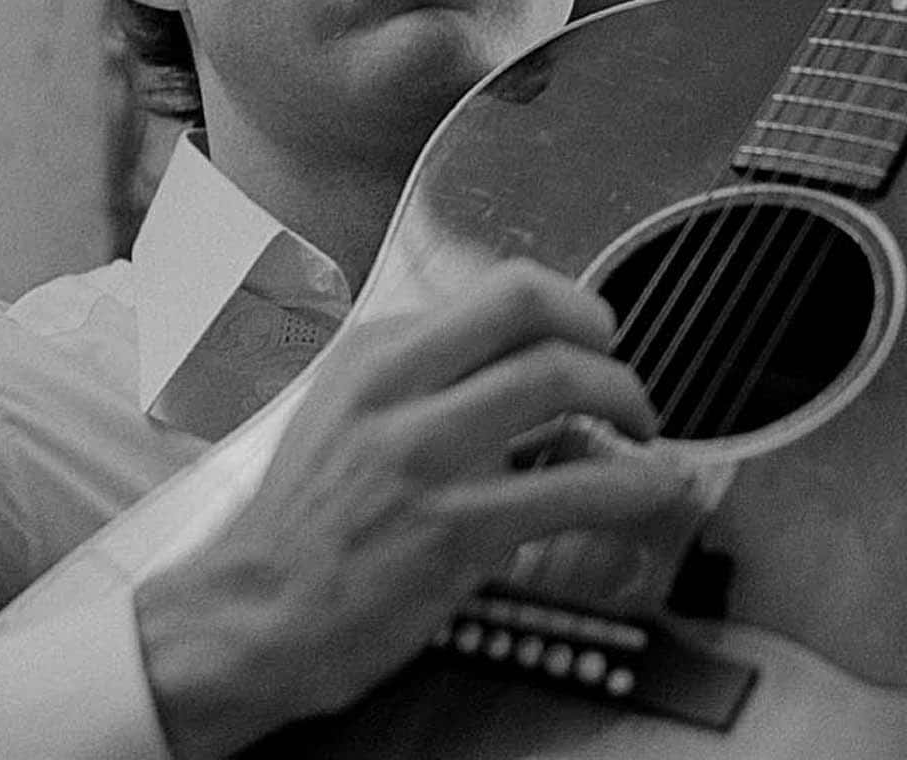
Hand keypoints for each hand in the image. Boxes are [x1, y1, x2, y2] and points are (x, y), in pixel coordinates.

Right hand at [134, 261, 695, 757]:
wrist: (252, 617)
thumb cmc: (305, 521)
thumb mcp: (344, 410)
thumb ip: (423, 372)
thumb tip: (519, 348)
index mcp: (375, 354)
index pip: (500, 289)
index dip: (570, 305)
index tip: (593, 333)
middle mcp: (397, 390)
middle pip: (533, 313)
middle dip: (604, 340)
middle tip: (624, 380)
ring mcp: (426, 458)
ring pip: (561, 384)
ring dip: (628, 401)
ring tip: (645, 431)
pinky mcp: (456, 530)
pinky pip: (573, 489)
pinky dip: (634, 484)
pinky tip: (655, 488)